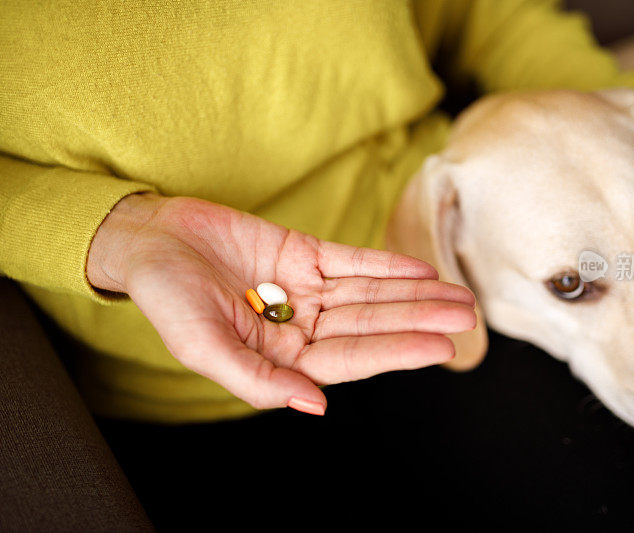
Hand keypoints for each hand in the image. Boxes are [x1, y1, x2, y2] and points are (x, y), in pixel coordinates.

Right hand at [87, 193, 475, 414]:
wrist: (151, 240)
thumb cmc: (166, 298)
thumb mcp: (202, 347)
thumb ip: (259, 382)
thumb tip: (316, 405)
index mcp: (281, 358)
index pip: (350, 358)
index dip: (395, 351)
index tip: (439, 348)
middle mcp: (302, 326)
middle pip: (371, 324)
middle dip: (418, 320)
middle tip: (466, 315)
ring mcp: (307, 289)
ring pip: (370, 293)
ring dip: (413, 293)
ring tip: (457, 295)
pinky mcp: (305, 254)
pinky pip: (351, 261)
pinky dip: (385, 264)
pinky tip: (419, 269)